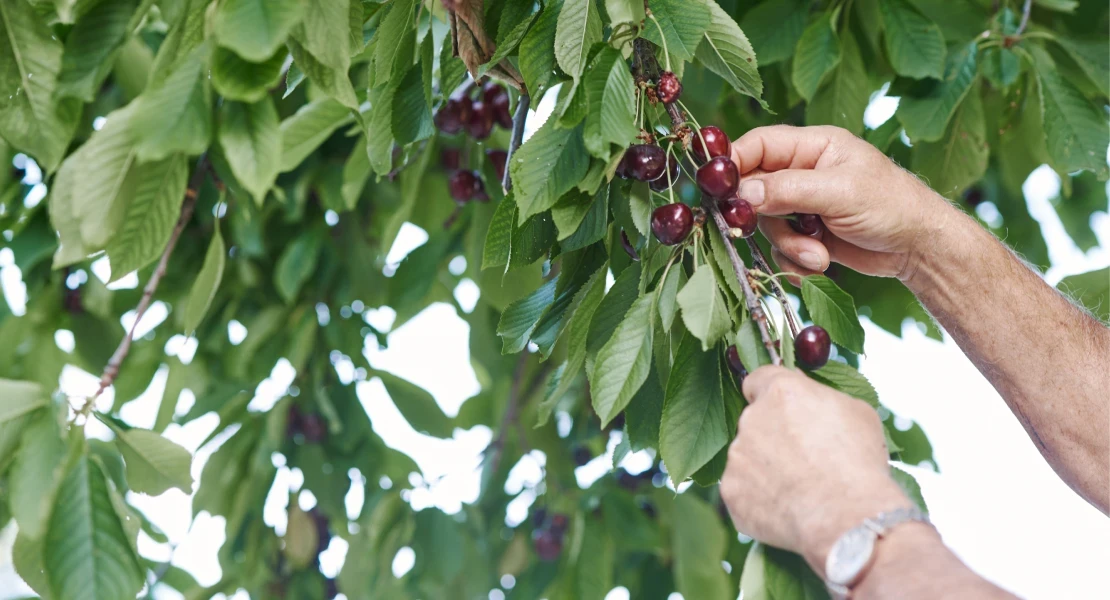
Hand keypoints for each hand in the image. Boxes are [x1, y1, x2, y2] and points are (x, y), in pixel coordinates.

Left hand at [720, 366, 908, 569]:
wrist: (847, 517)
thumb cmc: (859, 463)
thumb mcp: (856, 412)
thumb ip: (820, 397)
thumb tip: (804, 392)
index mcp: (781, 392)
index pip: (758, 380)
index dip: (769, 394)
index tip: (781, 410)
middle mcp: (751, 418)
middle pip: (755, 422)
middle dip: (772, 437)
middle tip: (802, 460)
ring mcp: (737, 455)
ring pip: (747, 457)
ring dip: (765, 469)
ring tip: (799, 490)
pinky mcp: (730, 490)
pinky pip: (742, 490)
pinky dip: (759, 499)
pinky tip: (787, 509)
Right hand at [730, 125, 950, 281]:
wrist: (918, 248)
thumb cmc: (891, 205)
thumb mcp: (839, 192)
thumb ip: (787, 190)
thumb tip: (741, 194)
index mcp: (812, 146)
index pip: (756, 146)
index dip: (732, 165)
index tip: (719, 192)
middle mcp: (802, 171)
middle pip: (753, 189)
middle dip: (763, 217)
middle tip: (757, 231)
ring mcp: (803, 204)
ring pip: (766, 224)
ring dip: (788, 245)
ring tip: (818, 255)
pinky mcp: (807, 233)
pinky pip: (780, 247)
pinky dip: (794, 261)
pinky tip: (820, 264)